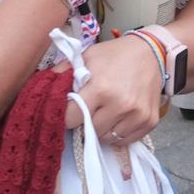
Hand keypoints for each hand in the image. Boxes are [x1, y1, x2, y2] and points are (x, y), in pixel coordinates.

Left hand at [64, 36, 167, 176]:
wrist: (152, 52)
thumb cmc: (115, 55)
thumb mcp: (87, 57)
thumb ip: (63, 72)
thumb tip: (42, 88)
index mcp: (100, 88)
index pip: (71, 119)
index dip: (67, 116)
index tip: (69, 110)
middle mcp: (120, 105)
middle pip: (89, 132)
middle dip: (84, 123)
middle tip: (88, 110)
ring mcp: (136, 115)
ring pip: (106, 139)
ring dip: (101, 130)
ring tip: (103, 112)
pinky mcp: (149, 122)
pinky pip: (125, 140)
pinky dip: (117, 133)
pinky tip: (117, 117)